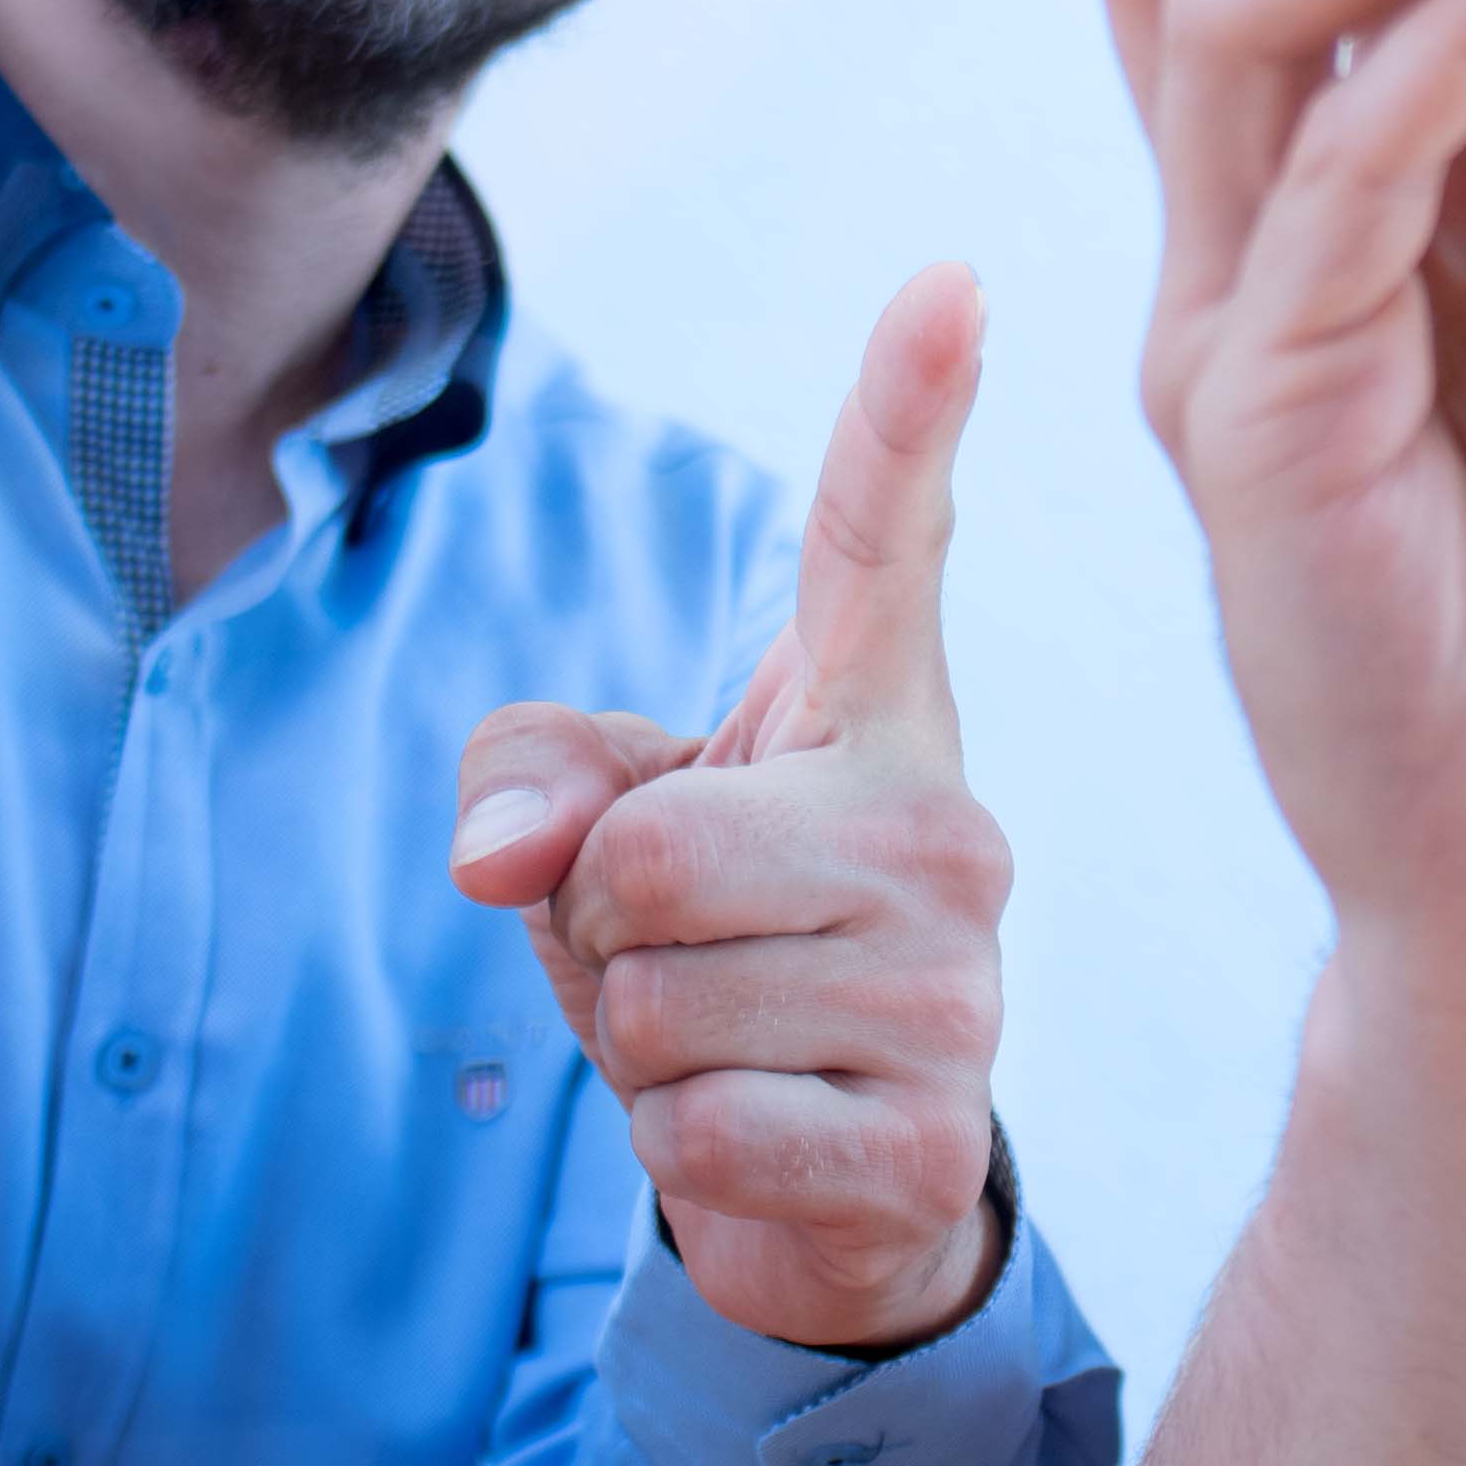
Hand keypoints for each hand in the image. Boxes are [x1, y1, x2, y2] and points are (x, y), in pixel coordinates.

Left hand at [448, 259, 1014, 1353]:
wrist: (838, 1187)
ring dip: (637, 1048)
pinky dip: (680, 1150)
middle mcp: (948, 827)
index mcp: (872, 719)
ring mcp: (962, 985)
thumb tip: (503, 862)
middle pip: (654, 850)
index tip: (947, 278)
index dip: (907, 407)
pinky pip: (701, 1129)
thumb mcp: (596, 831)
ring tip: (727, 1046)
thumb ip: (524, 778)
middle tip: (682, 958)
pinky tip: (765, 1137)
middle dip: (601, 926)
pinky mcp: (937, 1137)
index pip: (886, 540)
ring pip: (660, 999)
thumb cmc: (715, 960)